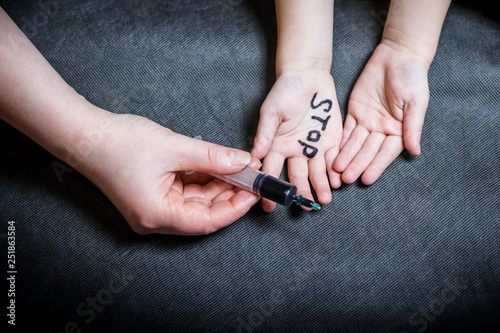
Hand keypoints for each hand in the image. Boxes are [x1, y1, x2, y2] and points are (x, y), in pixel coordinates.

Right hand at [72, 110, 259, 234]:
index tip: (254, 191)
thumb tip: (242, 162)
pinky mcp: (154, 196)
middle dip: (229, 193)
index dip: (234, 208)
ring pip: (197, 202)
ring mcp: (154, 208)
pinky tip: (219, 166)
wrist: (85, 135)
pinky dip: (203, 180)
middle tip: (251, 175)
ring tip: (239, 167)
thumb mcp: (173, 147)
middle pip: (203, 213)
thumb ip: (211, 157)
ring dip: (218, 185)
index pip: (207, 221)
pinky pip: (186, 192)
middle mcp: (155, 218)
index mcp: (157, 215)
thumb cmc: (120, 143)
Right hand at [251, 70, 342, 211]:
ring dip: (320, 186)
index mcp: (277, 146)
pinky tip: (337, 181)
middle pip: (297, 176)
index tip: (269, 205)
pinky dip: (334, 171)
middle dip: (301, 192)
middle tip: (306, 206)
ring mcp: (313, 148)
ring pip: (317, 172)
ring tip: (325, 200)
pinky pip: (333, 160)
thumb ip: (265, 135)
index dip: (270, 188)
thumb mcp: (271, 112)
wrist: (308, 76)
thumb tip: (254, 156)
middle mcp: (295, 151)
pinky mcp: (330, 141)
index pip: (271, 172)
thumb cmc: (285, 91)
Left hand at [334, 43, 429, 184]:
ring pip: (355, 143)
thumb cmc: (412, 77)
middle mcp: (382, 130)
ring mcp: (368, 122)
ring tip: (336, 170)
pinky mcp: (355, 112)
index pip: (386, 152)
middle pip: (368, 151)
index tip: (367, 178)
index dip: (376, 165)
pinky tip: (332, 153)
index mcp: (399, 130)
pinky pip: (346, 130)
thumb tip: (416, 151)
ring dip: (346, 156)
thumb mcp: (416, 102)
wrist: (397, 55)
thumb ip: (413, 127)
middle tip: (346, 178)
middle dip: (357, 164)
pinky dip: (340, 142)